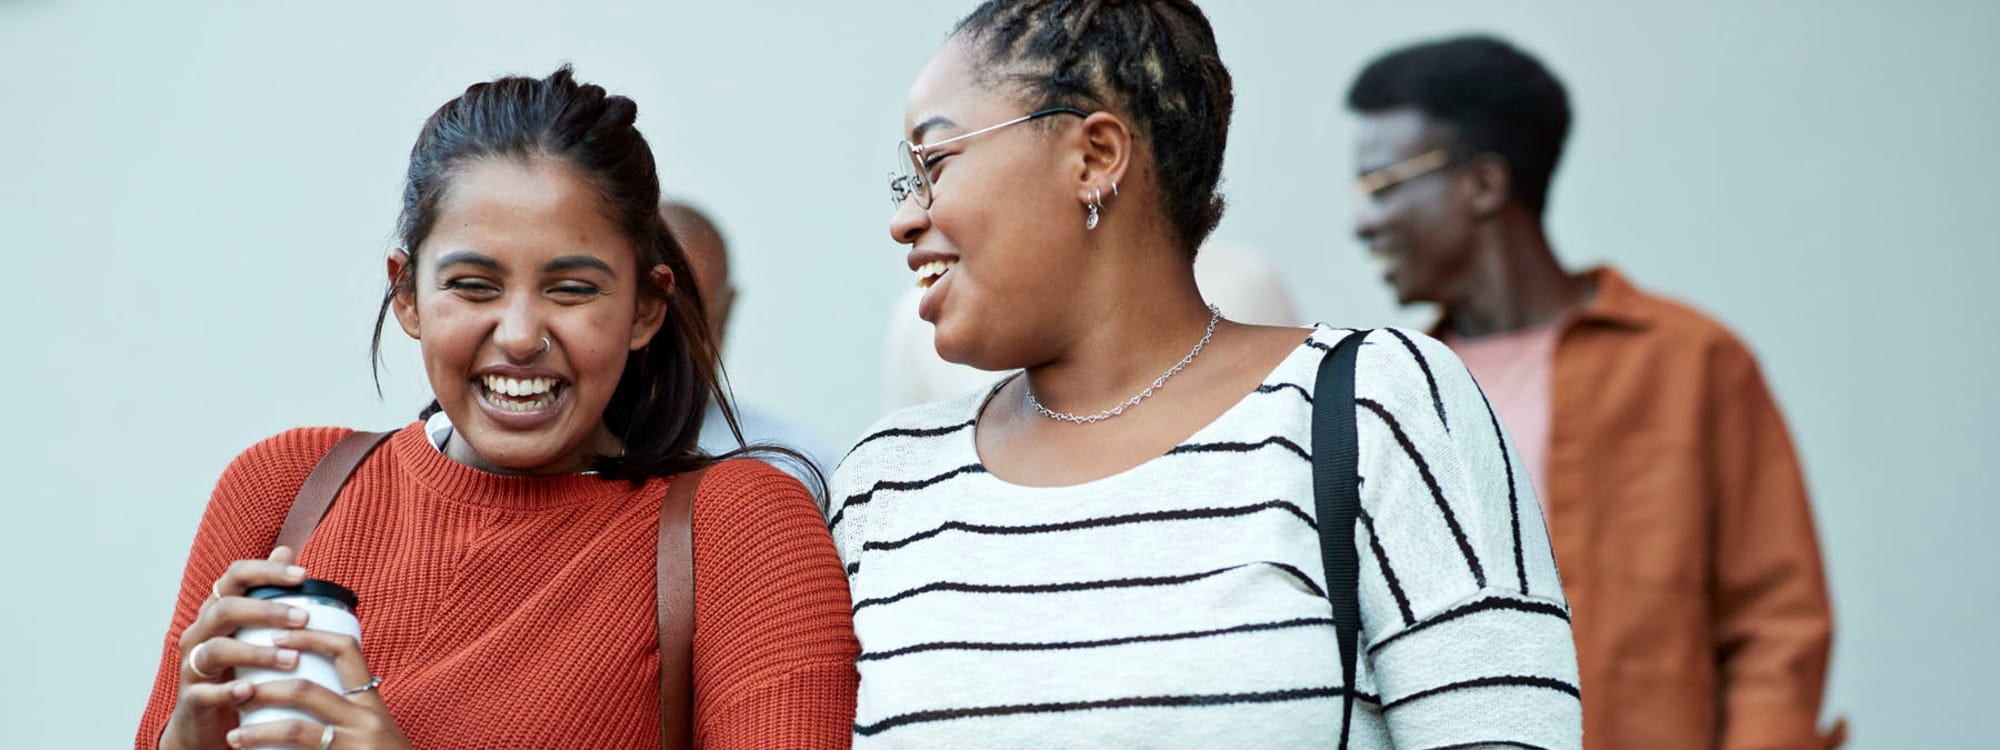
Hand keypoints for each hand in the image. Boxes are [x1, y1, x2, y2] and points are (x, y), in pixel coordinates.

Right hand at [160, 547, 312, 749]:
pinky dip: (228, 692)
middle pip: (225, 609)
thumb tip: (286, 549)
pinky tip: (251, 691)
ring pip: (216, 650)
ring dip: (256, 653)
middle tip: (303, 618)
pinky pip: (205, 692)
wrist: (208, 718)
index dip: (266, 571)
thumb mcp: (253, 628)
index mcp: (218, 610)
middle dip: (266, 610)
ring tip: (292, 660)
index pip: (234, 576)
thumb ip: (268, 591)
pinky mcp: (192, 699)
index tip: (303, 575)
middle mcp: (200, 632)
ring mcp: (192, 665)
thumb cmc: (237, 667)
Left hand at [225, 628, 409, 749]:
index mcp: (371, 703)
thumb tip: (301, 693)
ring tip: (235, 737)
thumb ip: (347, 711)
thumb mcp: (374, 728)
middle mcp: (366, 719)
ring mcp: (355, 745)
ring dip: (257, 732)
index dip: (309, 637)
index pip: (345, 652)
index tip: (277, 635)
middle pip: (306, 691)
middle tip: (238, 693)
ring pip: (296, 729)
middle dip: (264, 689)